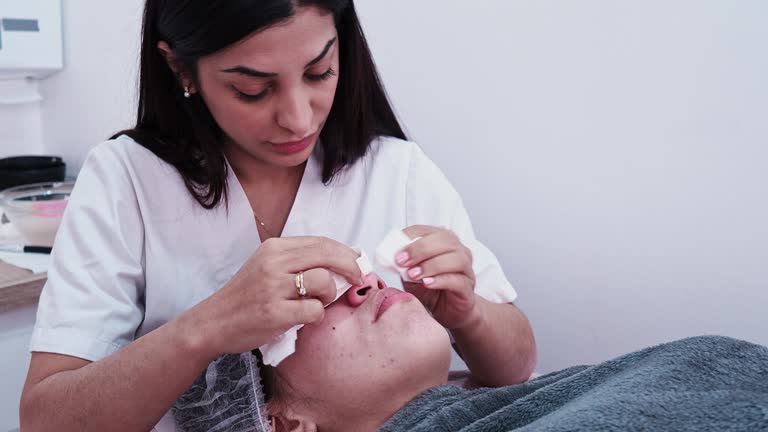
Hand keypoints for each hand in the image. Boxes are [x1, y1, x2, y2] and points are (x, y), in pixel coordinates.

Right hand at [186, 237, 363, 357]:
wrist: (213, 321)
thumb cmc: (247, 296)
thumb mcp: (268, 267)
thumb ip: (300, 261)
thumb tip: (347, 256)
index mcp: (274, 248)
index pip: (321, 242)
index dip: (346, 252)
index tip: (358, 262)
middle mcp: (274, 263)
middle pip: (328, 255)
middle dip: (350, 267)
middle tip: (357, 279)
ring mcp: (273, 287)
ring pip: (324, 282)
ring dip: (329, 295)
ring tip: (317, 303)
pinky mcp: (275, 313)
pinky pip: (314, 311)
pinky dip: (316, 316)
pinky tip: (304, 318)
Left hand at [398, 226, 477, 329]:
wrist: (447, 312)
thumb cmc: (429, 289)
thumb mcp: (411, 275)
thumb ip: (404, 265)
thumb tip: (390, 256)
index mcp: (443, 242)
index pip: (428, 231)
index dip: (411, 237)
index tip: (396, 252)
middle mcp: (459, 252)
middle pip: (445, 240)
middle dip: (420, 249)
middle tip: (402, 261)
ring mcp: (466, 270)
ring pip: (455, 259)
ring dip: (431, 265)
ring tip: (413, 275)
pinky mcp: (468, 288)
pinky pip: (458, 280)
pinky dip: (441, 280)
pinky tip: (427, 283)